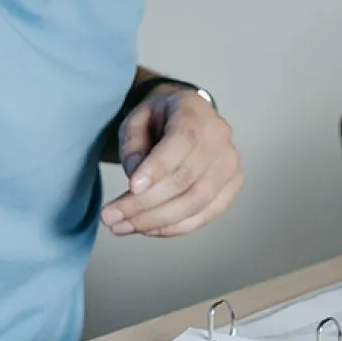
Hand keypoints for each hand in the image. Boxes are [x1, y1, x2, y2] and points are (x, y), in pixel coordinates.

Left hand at [101, 84, 242, 238]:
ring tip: (122, 227)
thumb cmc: (158, 118)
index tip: (131, 187)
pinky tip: (148, 229)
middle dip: (144, 204)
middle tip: (110, 217)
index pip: (182, 141)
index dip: (158, 167)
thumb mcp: (135, 119)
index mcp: (194, 111)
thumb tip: (136, 179)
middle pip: (185, 179)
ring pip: (196, 202)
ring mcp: (229, 163)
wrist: (186, 117)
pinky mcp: (231, 185)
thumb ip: (133, 144)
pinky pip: (206, 214)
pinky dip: (175, 227)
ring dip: (156, 221)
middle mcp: (219, 136)